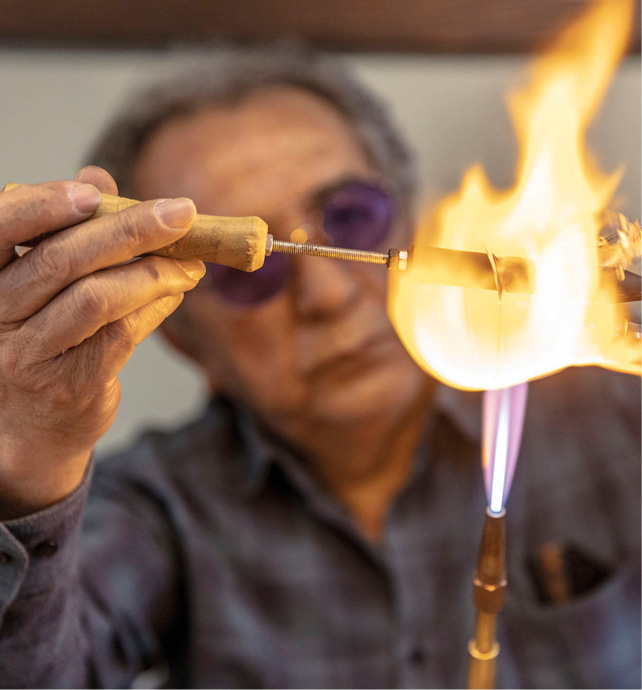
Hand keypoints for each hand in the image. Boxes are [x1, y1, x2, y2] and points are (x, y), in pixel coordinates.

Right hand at [0, 167, 204, 517]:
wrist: (32, 428)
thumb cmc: (41, 337)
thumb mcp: (41, 285)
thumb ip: (66, 232)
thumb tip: (99, 176)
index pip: (0, 230)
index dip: (44, 205)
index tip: (97, 192)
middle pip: (62, 260)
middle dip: (130, 230)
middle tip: (182, 213)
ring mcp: (30, 354)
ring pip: (97, 298)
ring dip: (155, 272)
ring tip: (191, 262)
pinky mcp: (70, 384)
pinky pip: (122, 333)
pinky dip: (157, 306)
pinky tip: (177, 292)